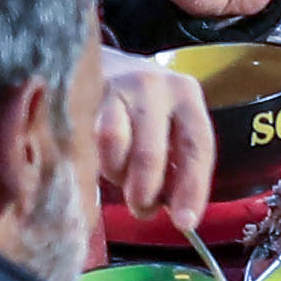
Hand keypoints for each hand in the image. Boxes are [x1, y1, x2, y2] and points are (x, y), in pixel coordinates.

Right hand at [87, 53, 217, 229]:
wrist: (91, 59)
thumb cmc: (137, 105)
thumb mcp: (167, 122)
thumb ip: (174, 161)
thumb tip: (176, 210)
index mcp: (186, 95)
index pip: (197, 145)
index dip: (192, 188)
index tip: (185, 221)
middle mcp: (155, 86)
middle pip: (152, 152)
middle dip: (146, 192)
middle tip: (142, 210)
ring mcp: (116, 86)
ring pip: (115, 145)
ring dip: (116, 174)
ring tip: (118, 177)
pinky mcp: (83, 92)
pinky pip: (87, 138)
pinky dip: (94, 160)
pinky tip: (97, 161)